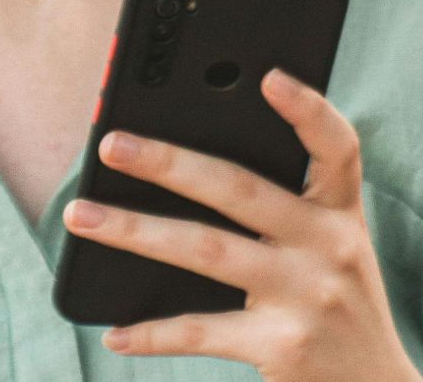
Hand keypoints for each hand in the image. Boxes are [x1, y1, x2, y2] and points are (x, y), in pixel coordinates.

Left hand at [61, 68, 422, 381]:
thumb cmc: (335, 300)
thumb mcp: (330, 247)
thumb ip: (286, 205)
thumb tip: (182, 162)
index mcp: (341, 212)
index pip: (338, 147)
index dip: (307, 110)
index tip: (268, 76)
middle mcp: (331, 247)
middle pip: (240, 189)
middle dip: (168, 162)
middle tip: (110, 144)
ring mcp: (307, 296)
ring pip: (206, 250)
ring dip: (135, 231)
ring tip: (81, 216)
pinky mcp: (283, 346)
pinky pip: (203, 331)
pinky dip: (154, 333)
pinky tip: (116, 332)